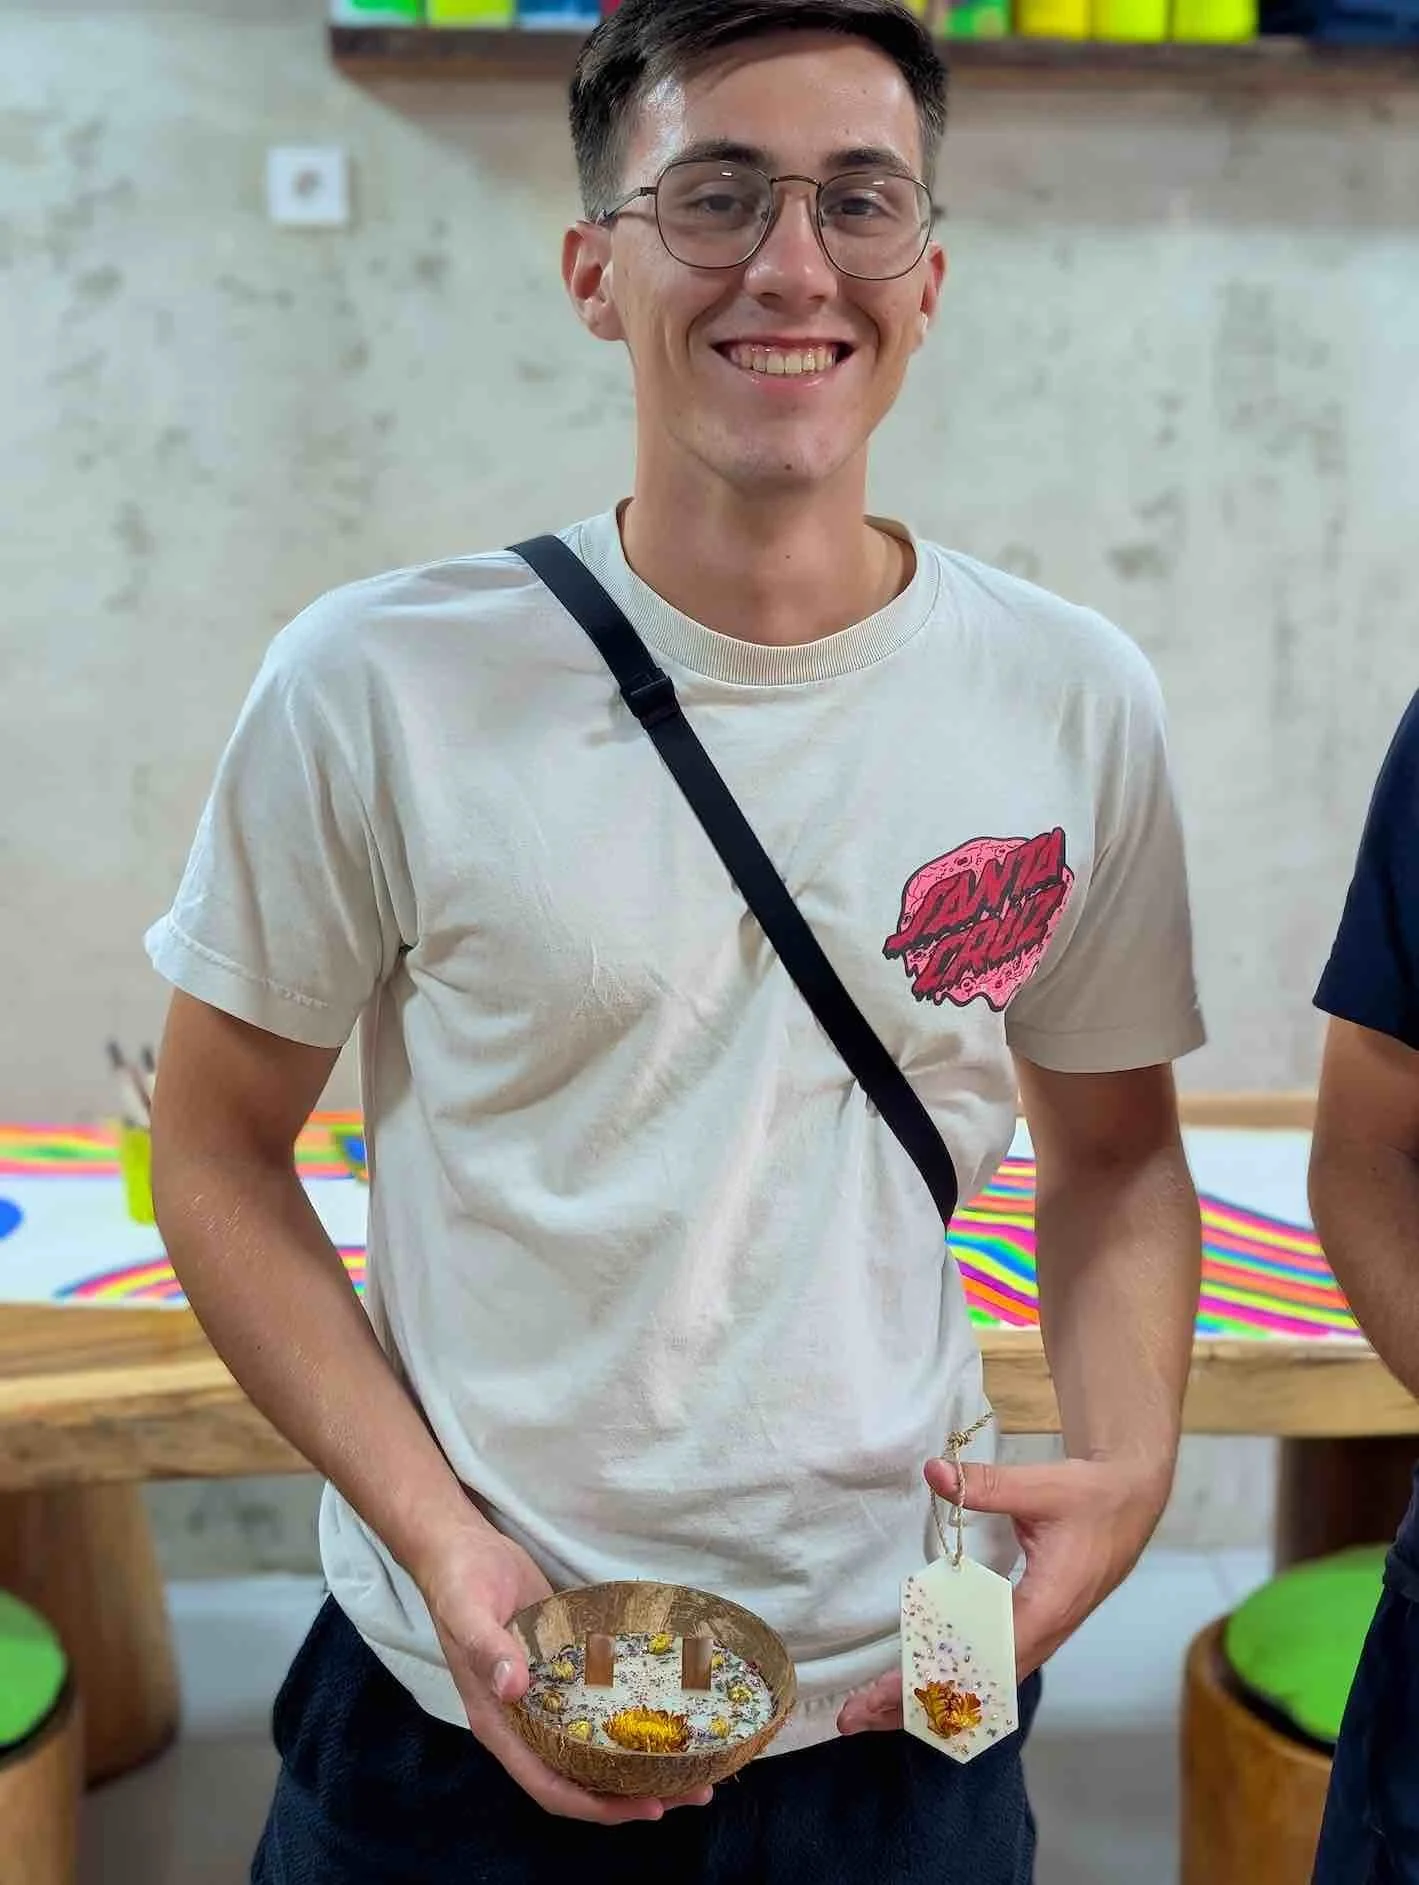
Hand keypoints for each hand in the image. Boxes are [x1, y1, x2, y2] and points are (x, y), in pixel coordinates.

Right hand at [419, 1525, 714, 1823]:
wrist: (461, 1547)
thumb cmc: (460, 1580)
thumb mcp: (468, 1609)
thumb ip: (487, 1647)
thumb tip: (513, 1687)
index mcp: (499, 1723)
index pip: (548, 1784)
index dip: (595, 1804)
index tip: (645, 1807)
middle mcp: (524, 1722)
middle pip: (581, 1777)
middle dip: (633, 1792)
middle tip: (695, 1789)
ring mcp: (546, 1699)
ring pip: (595, 1748)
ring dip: (640, 1761)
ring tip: (696, 1764)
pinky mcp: (564, 1672)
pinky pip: (599, 1709)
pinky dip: (631, 1719)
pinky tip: (668, 1713)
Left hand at [836, 1454, 1168, 1735]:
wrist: (1129, 1502)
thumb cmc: (1090, 1497)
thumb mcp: (1042, 1486)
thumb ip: (988, 1485)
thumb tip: (935, 1472)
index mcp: (1046, 1608)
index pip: (980, 1658)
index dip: (932, 1679)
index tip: (885, 1693)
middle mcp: (1042, 1634)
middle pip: (976, 1687)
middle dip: (916, 1704)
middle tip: (855, 1717)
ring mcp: (1040, 1635)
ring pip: (982, 1684)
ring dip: (930, 1699)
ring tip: (874, 1713)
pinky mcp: (1035, 1627)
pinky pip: (990, 1668)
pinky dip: (953, 1682)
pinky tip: (921, 1688)